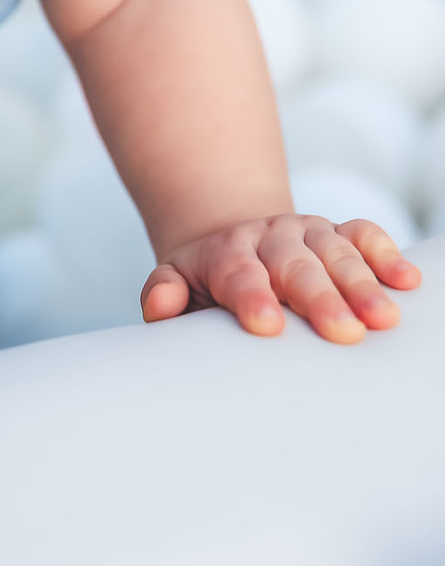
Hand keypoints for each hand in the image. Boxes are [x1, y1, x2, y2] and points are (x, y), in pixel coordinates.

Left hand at [141, 215, 421, 343]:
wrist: (232, 241)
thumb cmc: (205, 283)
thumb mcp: (176, 284)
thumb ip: (165, 295)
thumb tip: (159, 308)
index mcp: (225, 252)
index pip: (236, 272)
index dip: (251, 296)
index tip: (267, 325)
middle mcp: (268, 237)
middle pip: (294, 264)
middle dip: (319, 297)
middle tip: (343, 333)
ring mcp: (305, 233)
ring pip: (335, 251)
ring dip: (362, 283)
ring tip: (385, 318)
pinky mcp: (336, 233)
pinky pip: (363, 234)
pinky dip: (386, 253)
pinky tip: (407, 280)